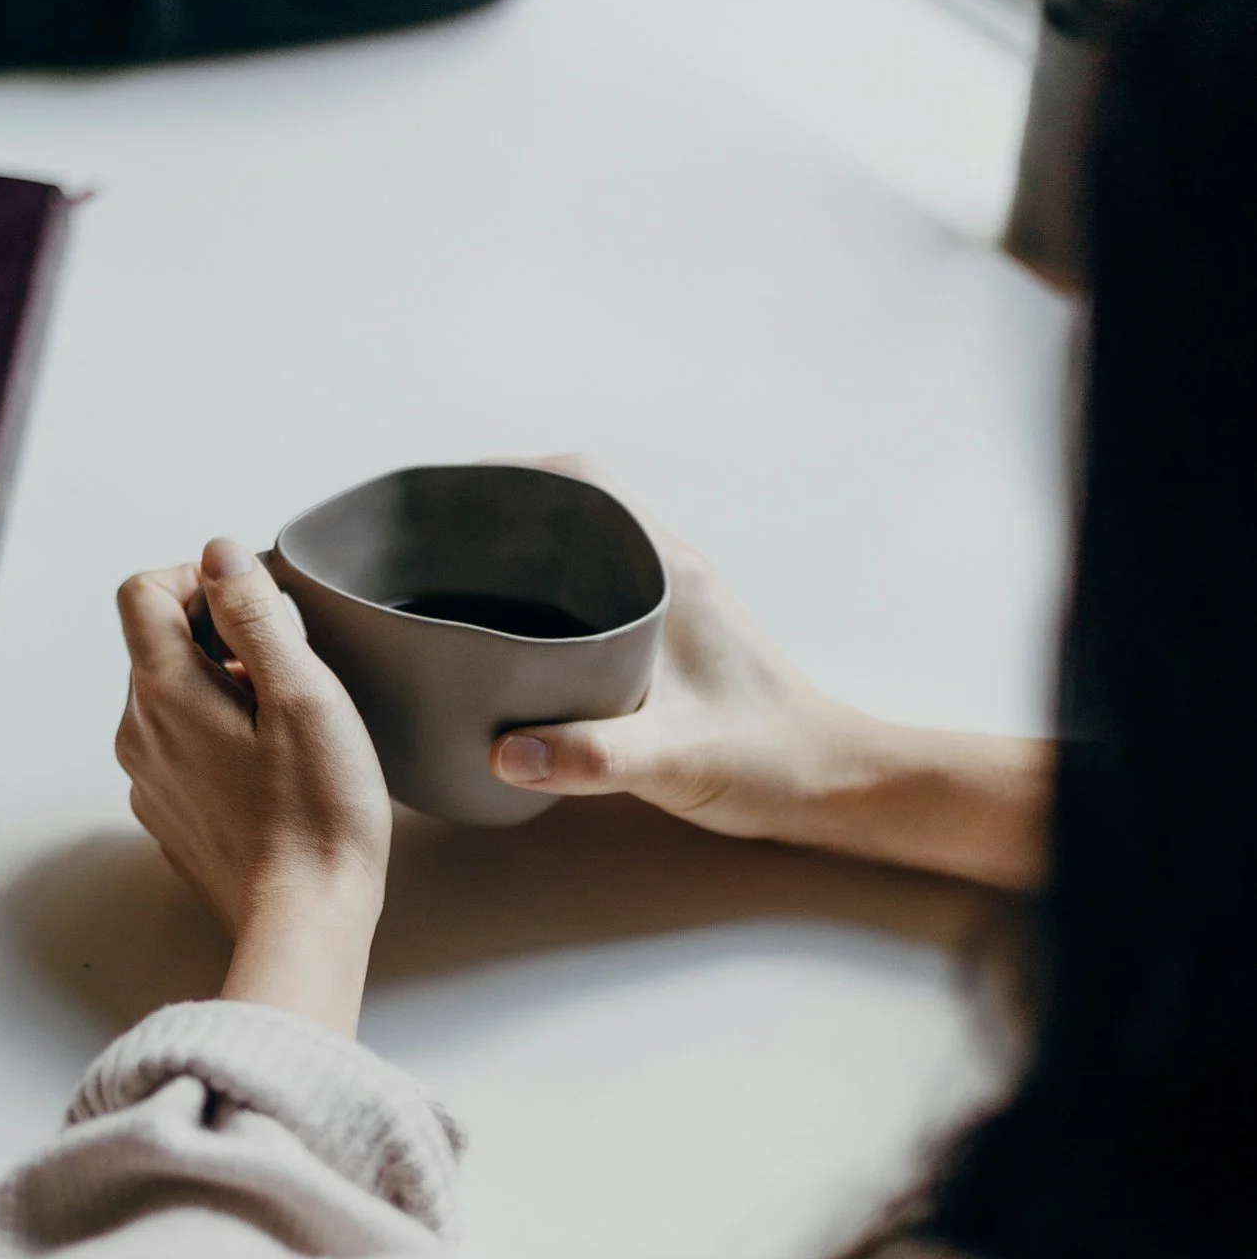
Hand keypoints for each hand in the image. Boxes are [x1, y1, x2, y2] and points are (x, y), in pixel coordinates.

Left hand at [117, 540, 392, 1033]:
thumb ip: (256, 614)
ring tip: (287, 724)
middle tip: (289, 671)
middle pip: (158, 644)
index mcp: (163, 694)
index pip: (142, 593)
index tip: (255, 603)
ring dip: (222, 688)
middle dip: (220, 636)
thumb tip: (221, 554)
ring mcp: (149, 780)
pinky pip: (182, 748)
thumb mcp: (302, 694)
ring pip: (172, 698)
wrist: (305, 920)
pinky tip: (272, 770)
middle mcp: (138, 734)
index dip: (198, 579)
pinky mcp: (170, 816)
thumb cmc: (317, 813)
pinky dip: (219, 736)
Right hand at [491, 461, 1050, 891]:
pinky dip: (543, 599)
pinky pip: (591, 593)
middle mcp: (668, 571)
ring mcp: (668, 602)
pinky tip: (504, 643)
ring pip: (580, 551)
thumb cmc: (767, 760)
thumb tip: (503, 752)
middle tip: (427, 546)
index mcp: (670, 571)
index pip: (586, 481)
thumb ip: (592, 756)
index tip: (449, 496)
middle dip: (498, 514)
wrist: (831, 784)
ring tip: (448, 586)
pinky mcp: (665, 638)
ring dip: (518, 557)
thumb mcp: (675, 758)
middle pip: (571, 507)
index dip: (513, 474)